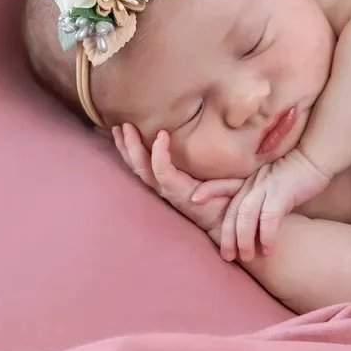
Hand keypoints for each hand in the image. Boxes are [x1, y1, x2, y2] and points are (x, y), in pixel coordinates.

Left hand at [112, 124, 243, 236]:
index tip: (162, 132)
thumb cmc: (232, 205)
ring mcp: (164, 189)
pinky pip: (144, 171)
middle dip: (132, 146)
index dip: (159, 152)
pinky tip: (126, 142)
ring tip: (116, 130)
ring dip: (126, 150)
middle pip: (143, 169)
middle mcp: (168, 190)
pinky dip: (133, 156)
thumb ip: (218, 190)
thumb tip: (195, 196)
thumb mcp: (234, 193)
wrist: (225, 224)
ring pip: (139, 170)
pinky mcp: (165, 186)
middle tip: (125, 126)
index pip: (162, 170)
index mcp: (182, 190)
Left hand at [218, 149, 333, 262]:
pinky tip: (269, 248)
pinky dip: (267, 235)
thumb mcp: (271, 180)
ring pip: (246, 216)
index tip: (194, 200)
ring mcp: (266, 187)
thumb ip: (258, 192)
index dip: (207, 191)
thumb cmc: (295, 173)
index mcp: (249, 180)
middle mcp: (253, 183)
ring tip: (247, 257)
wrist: (315, 159)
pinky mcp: (281, 194)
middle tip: (227, 256)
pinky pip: (269, 218)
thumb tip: (252, 214)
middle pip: (232, 210)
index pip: (223, 185)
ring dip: (244, 239)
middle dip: (227, 235)